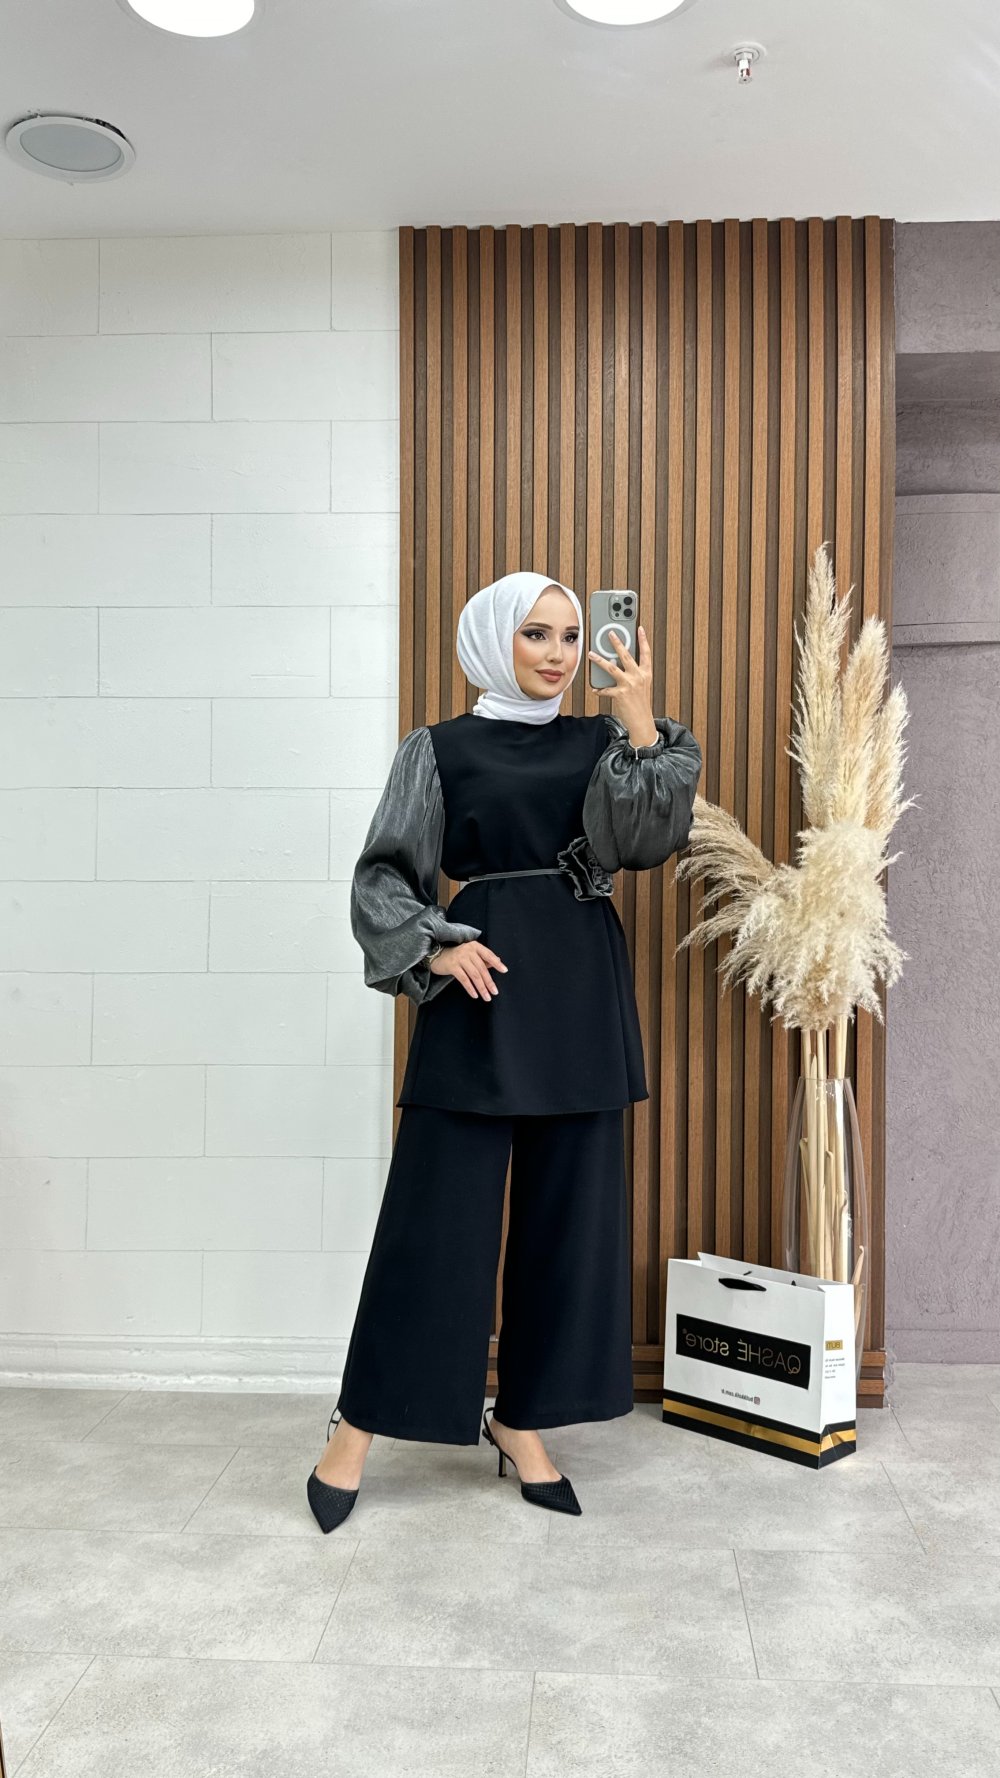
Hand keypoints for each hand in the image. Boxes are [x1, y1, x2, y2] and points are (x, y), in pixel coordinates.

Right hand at [429, 939, 508, 1000]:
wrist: (438, 956)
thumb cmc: (458, 956)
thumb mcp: (471, 954)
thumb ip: (484, 958)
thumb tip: (498, 961)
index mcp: (475, 946)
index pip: (488, 955)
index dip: (497, 963)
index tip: (505, 970)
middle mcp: (468, 951)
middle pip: (482, 968)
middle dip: (489, 982)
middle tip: (495, 992)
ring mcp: (460, 958)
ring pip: (474, 975)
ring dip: (481, 987)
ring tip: (487, 997)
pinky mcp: (452, 966)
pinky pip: (464, 979)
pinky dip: (470, 988)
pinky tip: (475, 995)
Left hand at [587, 623, 656, 745]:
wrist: (641, 721)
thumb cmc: (640, 704)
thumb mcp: (642, 686)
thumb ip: (633, 673)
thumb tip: (617, 663)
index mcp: (646, 674)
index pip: (646, 653)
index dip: (643, 640)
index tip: (639, 628)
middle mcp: (638, 677)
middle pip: (626, 655)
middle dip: (617, 642)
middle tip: (610, 633)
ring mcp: (629, 685)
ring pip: (611, 668)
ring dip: (599, 660)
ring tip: (591, 653)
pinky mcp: (620, 694)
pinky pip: (605, 689)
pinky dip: (599, 689)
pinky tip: (594, 688)